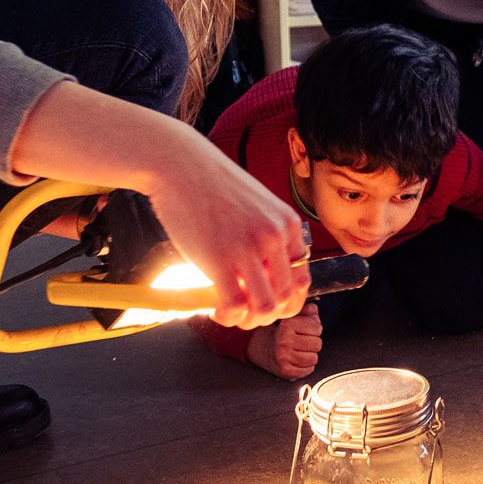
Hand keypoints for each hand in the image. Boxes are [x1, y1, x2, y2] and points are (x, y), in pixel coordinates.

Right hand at [147, 142, 309, 328]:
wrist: (180, 163)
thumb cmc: (212, 183)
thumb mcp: (256, 205)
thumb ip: (265, 235)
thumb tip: (262, 272)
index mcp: (288, 224)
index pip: (302, 280)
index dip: (284, 301)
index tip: (264, 303)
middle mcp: (275, 237)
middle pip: (287, 298)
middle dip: (266, 316)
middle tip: (245, 313)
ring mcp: (249, 248)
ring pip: (265, 308)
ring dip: (248, 320)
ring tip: (230, 313)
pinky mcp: (220, 258)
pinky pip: (234, 304)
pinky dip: (227, 316)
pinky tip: (215, 308)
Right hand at [247, 302, 322, 379]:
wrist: (268, 351)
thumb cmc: (287, 333)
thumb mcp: (296, 318)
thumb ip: (308, 312)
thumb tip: (313, 309)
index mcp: (287, 325)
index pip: (317, 328)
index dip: (315, 330)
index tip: (305, 331)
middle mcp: (283, 340)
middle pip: (317, 344)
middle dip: (313, 343)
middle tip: (302, 343)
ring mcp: (283, 356)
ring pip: (314, 358)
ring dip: (310, 356)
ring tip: (300, 352)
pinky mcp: (285, 370)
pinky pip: (308, 370)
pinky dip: (307, 367)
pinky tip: (298, 361)